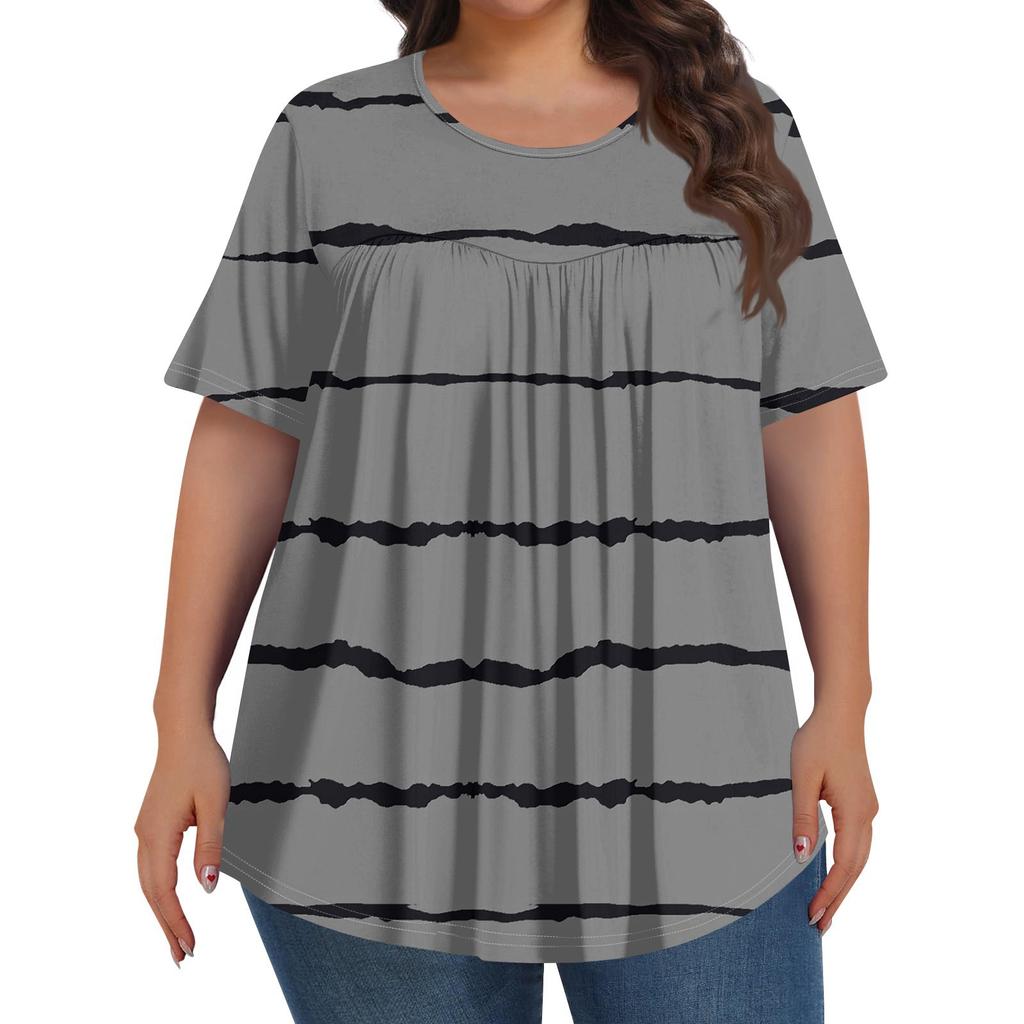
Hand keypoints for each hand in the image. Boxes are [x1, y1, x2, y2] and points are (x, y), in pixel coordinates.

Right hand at [134, 728, 229, 965]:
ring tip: (176, 937)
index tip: (189, 945)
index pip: (165, 891)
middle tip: (182, 956)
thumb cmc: (202, 762)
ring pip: (148, 881)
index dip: (177, 921)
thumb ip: (210, 846)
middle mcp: (145, 836)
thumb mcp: (215, 804)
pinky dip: (159, 890)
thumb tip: (207, 887)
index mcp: (158, 834)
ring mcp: (144, 830)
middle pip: (152, 893)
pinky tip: (168, 901)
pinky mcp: (150, 824)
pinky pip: (151, 867)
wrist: (183, 732)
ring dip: (161, 911)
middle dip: (166, 926)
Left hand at [790, 701, 878, 932]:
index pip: (844, 865)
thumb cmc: (817, 740)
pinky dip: (847, 865)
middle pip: (856, 869)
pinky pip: (858, 844)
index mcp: (855, 812)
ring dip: (844, 884)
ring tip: (827, 909)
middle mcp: (868, 815)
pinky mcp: (863, 803)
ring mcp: (869, 809)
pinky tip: (833, 874)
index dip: (829, 892)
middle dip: (838, 898)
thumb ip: (802, 817)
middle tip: (820, 926)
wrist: (840, 713)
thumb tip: (803, 857)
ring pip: (860, 858)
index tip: (814, 915)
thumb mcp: (802, 777)